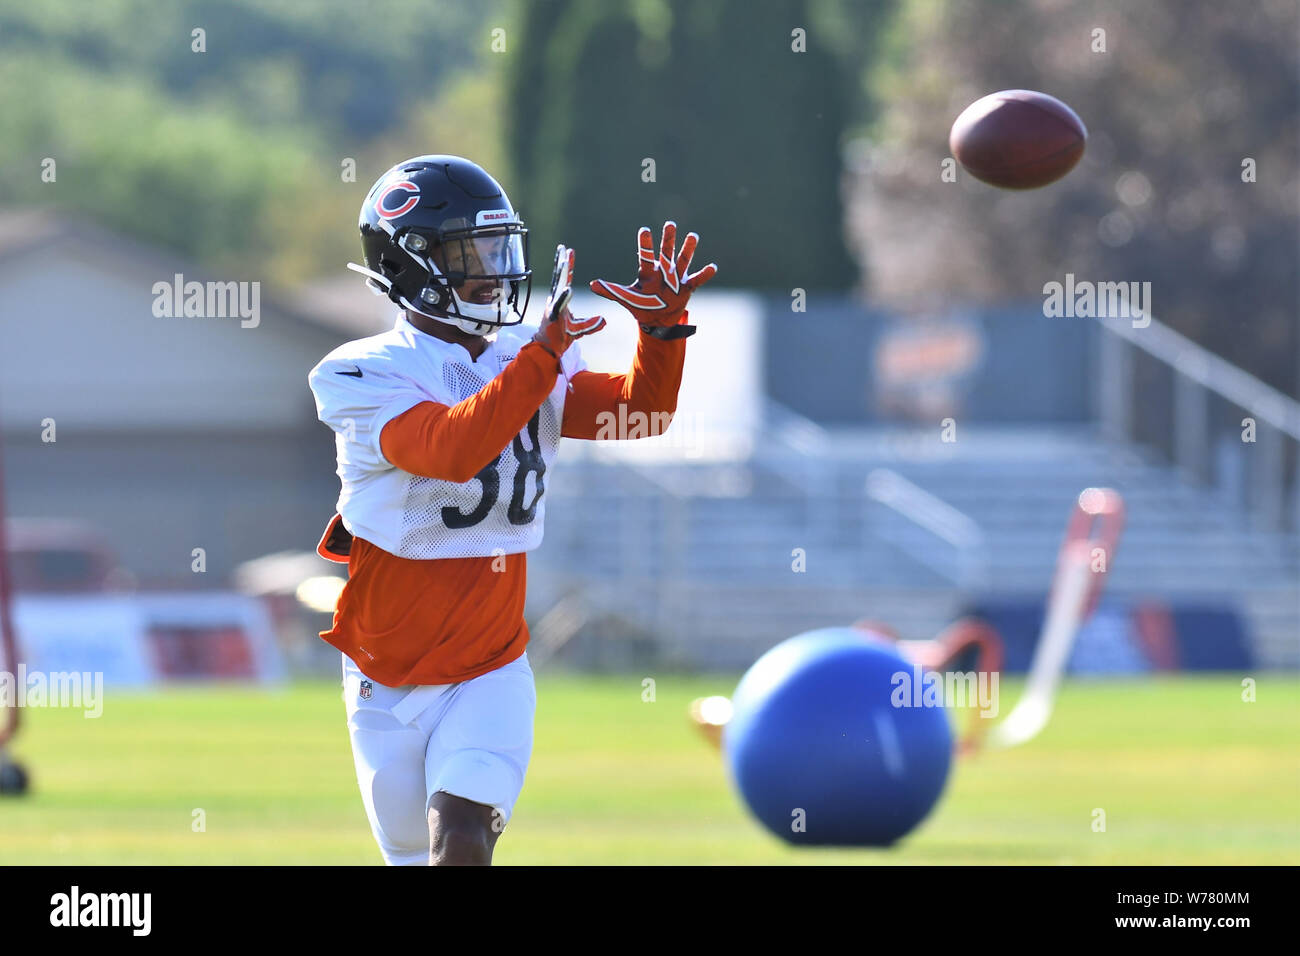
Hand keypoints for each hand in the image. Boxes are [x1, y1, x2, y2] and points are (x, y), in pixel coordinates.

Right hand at [533, 244, 604, 357]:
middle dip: (562, 262)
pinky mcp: (553, 317)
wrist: (549, 348)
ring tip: (564, 261)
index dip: (567, 265)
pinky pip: (559, 305)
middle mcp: (555, 300)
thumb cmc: (561, 336)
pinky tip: (568, 289)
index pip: (565, 278)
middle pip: (560, 278)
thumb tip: (603, 321)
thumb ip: (591, 324)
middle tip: (564, 248)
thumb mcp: (580, 329)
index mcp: (561, 299)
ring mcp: (553, 307)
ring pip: (558, 287)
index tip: (569, 250)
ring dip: (561, 274)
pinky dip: (564, 298)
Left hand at [589, 222, 717, 338]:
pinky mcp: (686, 288)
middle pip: (666, 252)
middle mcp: (663, 271)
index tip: (644, 230)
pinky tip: (712, 266)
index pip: (645, 254)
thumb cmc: (640, 306)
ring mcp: (676, 278)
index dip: (645, 243)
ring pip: (682, 261)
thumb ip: (610, 290)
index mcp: (647, 272)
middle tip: (670, 224)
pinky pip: (697, 280)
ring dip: (688, 250)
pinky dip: (704, 274)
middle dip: (668, 239)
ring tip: (693, 236)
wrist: (656, 320)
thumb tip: (592, 285)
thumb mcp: (625, 298)